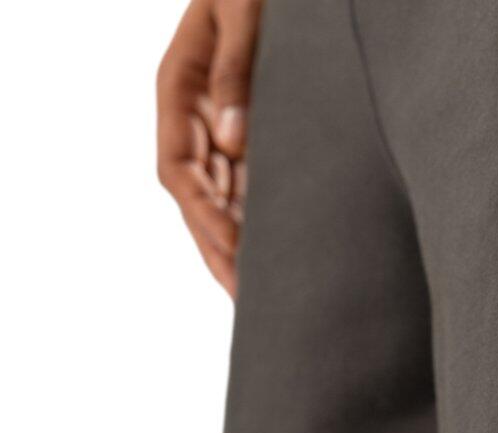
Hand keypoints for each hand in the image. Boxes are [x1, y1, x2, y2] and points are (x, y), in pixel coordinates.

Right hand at [157, 0, 262, 295]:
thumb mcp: (243, 12)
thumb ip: (236, 68)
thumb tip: (234, 142)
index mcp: (180, 91)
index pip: (179, 170)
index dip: (204, 214)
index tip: (234, 247)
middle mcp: (198, 120)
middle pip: (198, 200)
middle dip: (219, 251)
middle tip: (246, 299)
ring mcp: (224, 131)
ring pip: (224, 202)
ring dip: (240, 249)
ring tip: (264, 296)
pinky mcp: (257, 137)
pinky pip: (253, 189)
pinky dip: (262, 224)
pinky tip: (280, 256)